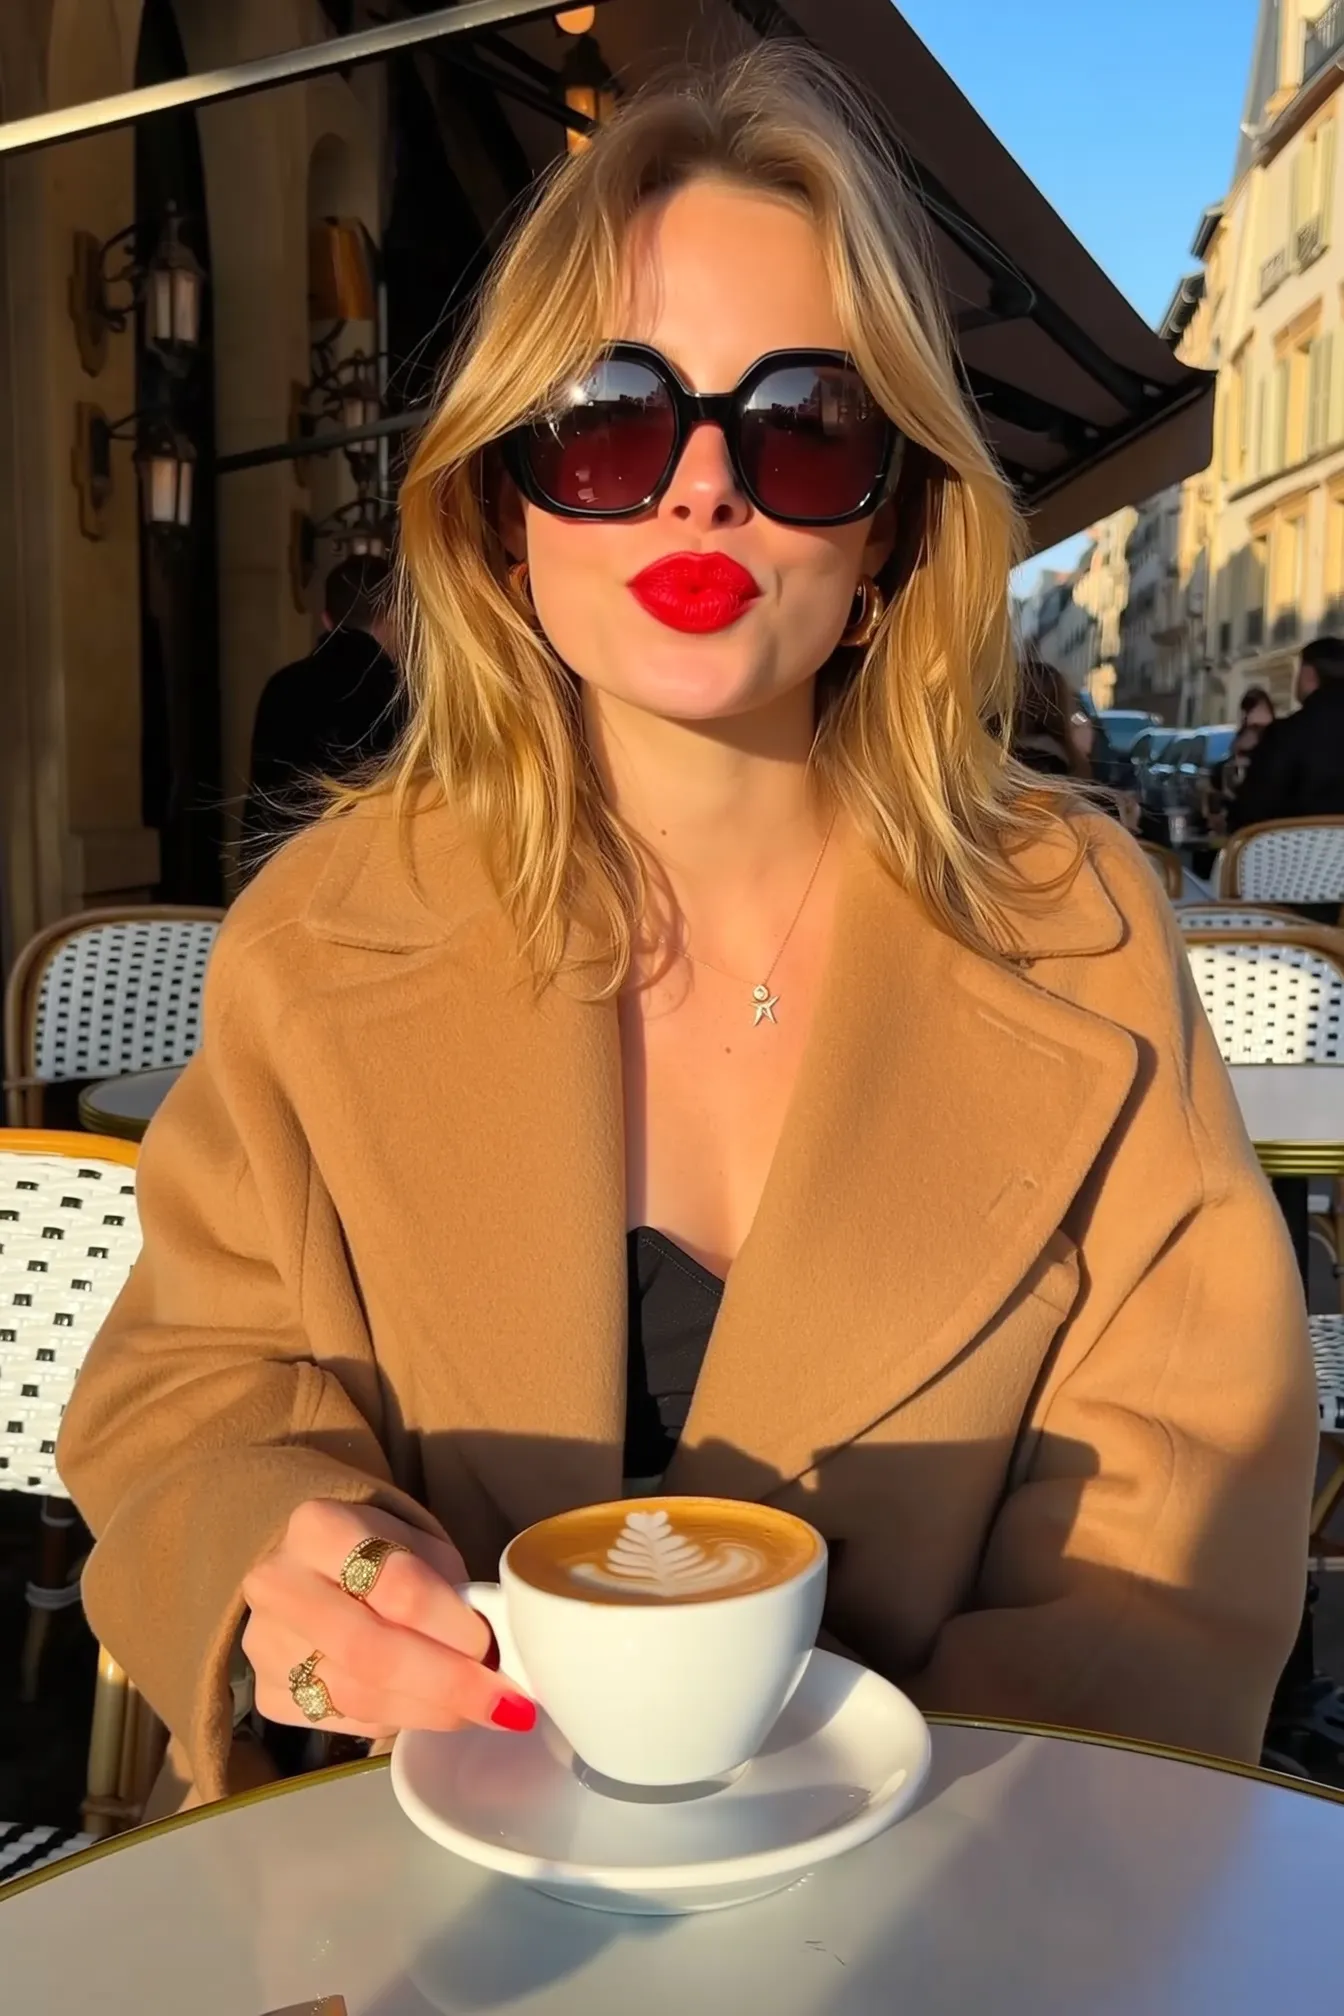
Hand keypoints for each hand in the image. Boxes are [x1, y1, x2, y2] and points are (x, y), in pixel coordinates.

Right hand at [241, 1501, 534, 1739]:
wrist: (312, 1567)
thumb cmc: (379, 1552)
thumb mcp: (419, 1546)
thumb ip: (449, 1590)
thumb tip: (494, 1656)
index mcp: (319, 1528)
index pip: (395, 1585)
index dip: (450, 1624)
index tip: (491, 1646)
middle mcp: (279, 1586)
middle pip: (369, 1650)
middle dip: (445, 1683)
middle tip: (501, 1702)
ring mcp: (266, 1645)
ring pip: (356, 1696)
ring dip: (430, 1711)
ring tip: (479, 1711)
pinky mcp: (269, 1694)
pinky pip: (345, 1721)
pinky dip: (398, 1721)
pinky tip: (429, 1710)